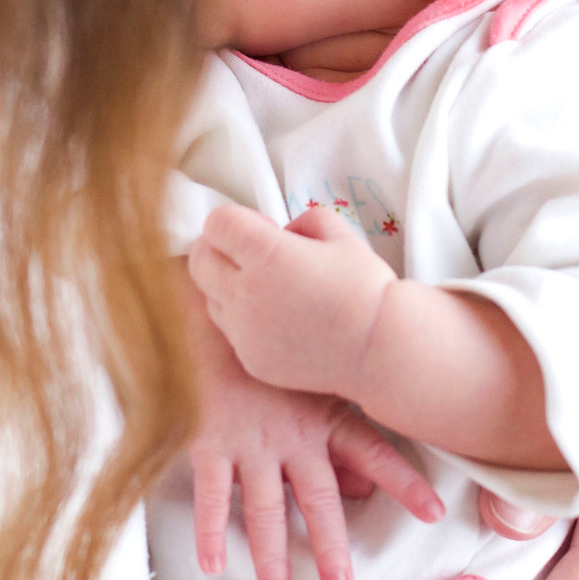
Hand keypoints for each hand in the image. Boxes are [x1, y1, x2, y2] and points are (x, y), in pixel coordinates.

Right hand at [181, 265, 441, 579]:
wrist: (205, 308)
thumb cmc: (261, 344)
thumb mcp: (307, 380)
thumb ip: (335, 434)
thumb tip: (363, 490)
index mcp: (322, 415)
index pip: (372, 452)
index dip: (404, 483)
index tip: (435, 513)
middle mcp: (291, 434)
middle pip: (317, 498)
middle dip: (330, 544)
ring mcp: (249, 441)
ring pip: (265, 509)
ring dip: (271, 556)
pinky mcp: (207, 442)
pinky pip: (211, 494)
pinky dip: (210, 531)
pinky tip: (213, 566)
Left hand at [187, 203, 395, 397]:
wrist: (379, 348)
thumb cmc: (364, 286)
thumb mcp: (339, 232)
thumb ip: (302, 221)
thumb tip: (282, 234)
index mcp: (265, 254)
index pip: (217, 224)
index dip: (236, 219)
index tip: (262, 228)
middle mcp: (244, 293)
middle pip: (199, 259)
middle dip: (217, 247)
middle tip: (247, 250)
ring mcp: (243, 331)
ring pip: (209, 295)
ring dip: (225, 283)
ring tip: (264, 287)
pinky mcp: (250, 360)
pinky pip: (229, 330)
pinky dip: (241, 318)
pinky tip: (276, 318)